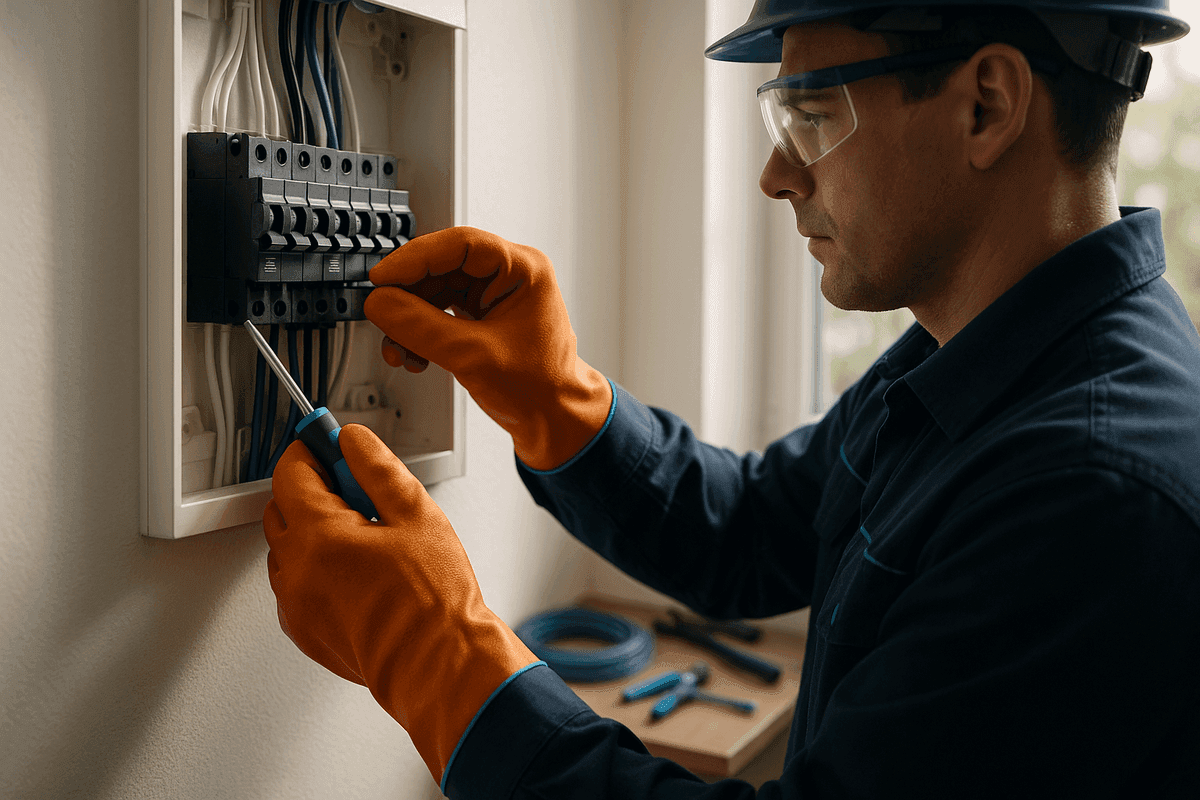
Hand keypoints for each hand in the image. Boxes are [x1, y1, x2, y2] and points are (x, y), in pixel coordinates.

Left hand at [263, 424, 537, 782]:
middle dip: (310, 490)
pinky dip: (313, 569)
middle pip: (280, 508)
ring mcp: (295, 604)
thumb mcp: (415, 514)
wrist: (438, 664)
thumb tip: (354, 442)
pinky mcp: (303, 630)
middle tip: (353, 488)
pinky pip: (294, 585)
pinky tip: (355, 571)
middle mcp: (297, 570)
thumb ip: (377, 469)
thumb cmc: (433, 601)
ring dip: (310, 532)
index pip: (291, 473)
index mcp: (320, 535)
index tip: (327, 442)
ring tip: (362, 537)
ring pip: (285, 549)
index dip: (310, 450)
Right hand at [364, 227, 611, 470]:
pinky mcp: (479, 317)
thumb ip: (421, 327)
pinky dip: (418, 332)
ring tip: (399, 349)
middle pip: (441, 266)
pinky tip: (412, 356)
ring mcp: (493, 296)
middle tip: (382, 315)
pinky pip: (437, 311)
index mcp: (524, 270)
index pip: (460, 245)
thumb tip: (379, 303)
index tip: (382, 277)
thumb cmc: (540, 389)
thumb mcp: (473, 356)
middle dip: (407, 296)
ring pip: (434, 290)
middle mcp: (508, 276)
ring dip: (409, 320)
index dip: (415, 258)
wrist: (554, 421)